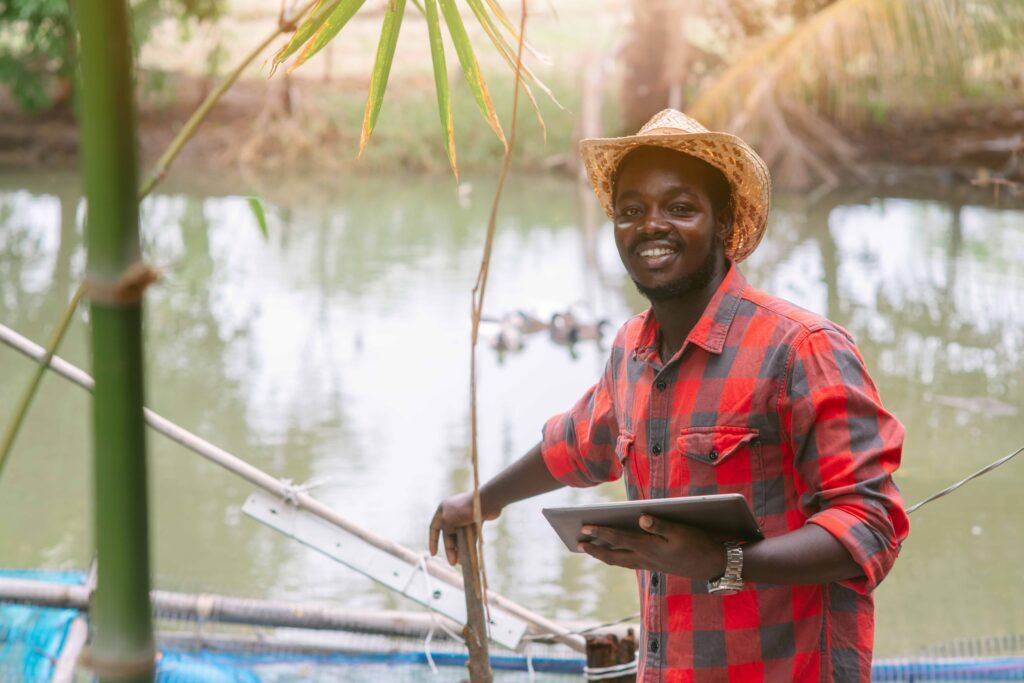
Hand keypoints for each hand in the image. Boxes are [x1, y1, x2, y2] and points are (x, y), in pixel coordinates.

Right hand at [428, 492, 500, 564]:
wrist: (486, 502)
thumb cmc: (465, 509)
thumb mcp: (448, 520)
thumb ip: (446, 532)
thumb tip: (453, 546)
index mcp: (443, 510)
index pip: (434, 528)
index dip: (433, 541)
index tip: (434, 554)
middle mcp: (452, 514)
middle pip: (448, 535)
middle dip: (450, 549)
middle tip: (453, 562)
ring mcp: (464, 518)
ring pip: (459, 537)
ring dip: (460, 549)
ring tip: (461, 562)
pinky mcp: (475, 522)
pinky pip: (469, 537)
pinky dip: (469, 545)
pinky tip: (469, 556)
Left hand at [577, 515, 726, 579]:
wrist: (712, 565)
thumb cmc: (697, 543)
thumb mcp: (680, 530)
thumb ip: (659, 524)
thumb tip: (641, 518)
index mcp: (648, 547)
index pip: (617, 539)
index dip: (599, 533)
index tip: (583, 528)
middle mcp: (645, 558)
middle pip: (612, 556)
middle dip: (594, 550)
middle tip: (577, 543)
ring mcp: (649, 564)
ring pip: (620, 561)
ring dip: (603, 555)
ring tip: (591, 549)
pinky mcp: (655, 566)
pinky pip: (629, 563)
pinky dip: (617, 558)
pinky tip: (616, 553)